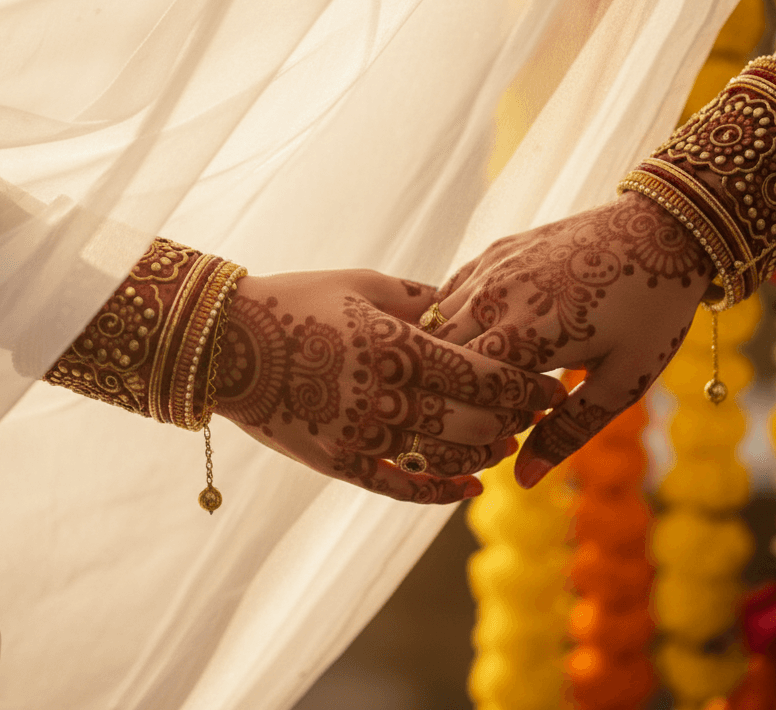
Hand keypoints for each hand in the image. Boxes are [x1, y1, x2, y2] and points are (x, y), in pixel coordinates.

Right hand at [210, 269, 567, 502]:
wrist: (222, 342)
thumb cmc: (296, 300)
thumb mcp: (363, 285)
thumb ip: (422, 298)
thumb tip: (473, 304)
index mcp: (393, 345)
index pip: (482, 373)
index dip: (525, 384)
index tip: (553, 381)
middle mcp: (381, 395)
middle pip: (474, 420)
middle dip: (516, 418)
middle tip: (541, 412)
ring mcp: (358, 435)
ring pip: (444, 457)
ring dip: (485, 452)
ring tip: (506, 442)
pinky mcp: (336, 462)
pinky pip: (398, 487)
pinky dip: (439, 490)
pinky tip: (469, 487)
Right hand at [431, 193, 711, 487]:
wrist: (664, 229)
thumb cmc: (651, 310)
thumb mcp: (622, 381)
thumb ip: (568, 430)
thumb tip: (522, 478)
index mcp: (524, 335)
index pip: (461, 394)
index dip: (474, 422)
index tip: (509, 433)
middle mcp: (494, 299)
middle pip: (438, 360)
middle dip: (453, 393)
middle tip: (492, 410)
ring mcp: (490, 270)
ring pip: (434, 327)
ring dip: (448, 359)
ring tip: (487, 379)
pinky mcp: (493, 252)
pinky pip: (448, 294)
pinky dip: (452, 324)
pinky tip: (480, 341)